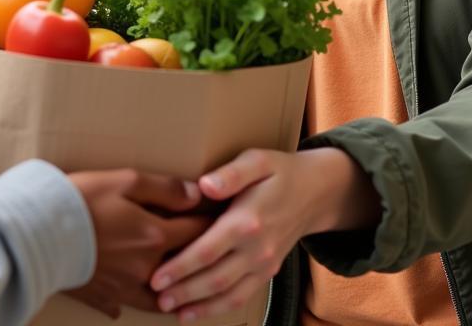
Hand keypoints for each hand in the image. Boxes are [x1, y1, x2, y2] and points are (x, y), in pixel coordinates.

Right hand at [67, 168, 209, 319]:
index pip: (196, 231)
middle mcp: (145, 268)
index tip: (224, 218)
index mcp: (154, 236)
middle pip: (184, 267)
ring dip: (173, 288)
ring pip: (160, 297)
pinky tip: (132, 293)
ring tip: (180, 283)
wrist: (37, 233)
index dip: (212, 222)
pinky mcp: (103, 298)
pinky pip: (124, 305)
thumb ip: (164, 189)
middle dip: (199, 257)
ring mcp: (124, 288)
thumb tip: (196, 194)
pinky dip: (132, 299)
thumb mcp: (125, 181)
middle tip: (211, 250)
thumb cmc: (81, 200)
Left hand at [149, 147, 380, 321]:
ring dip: (199, 306)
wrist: (315, 192)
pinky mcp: (268, 272)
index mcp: (248, 220)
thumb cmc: (279, 171)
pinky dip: (219, 308)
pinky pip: (242, 296)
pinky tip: (197, 311)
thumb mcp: (257, 160)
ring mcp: (265, 264)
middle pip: (215, 278)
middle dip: (183, 291)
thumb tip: (204, 186)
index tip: (156, 276)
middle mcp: (257, 248)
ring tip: (171, 310)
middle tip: (156, 298)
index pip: (209, 250)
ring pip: (229, 294)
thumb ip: (231, 173)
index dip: (181, 266)